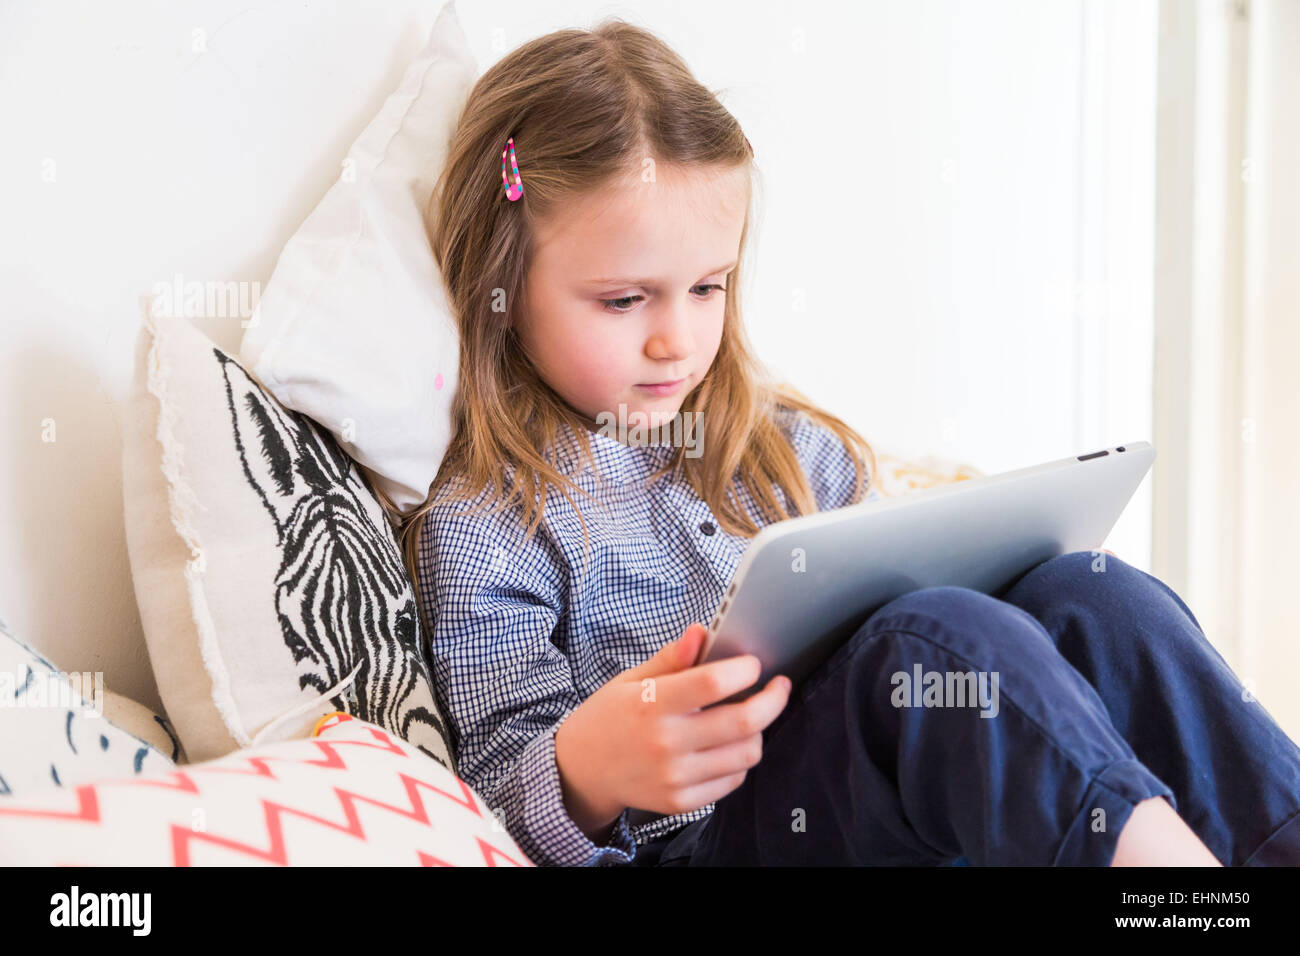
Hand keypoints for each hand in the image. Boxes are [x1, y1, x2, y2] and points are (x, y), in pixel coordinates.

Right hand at [554, 623, 791, 834]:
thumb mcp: (631, 680)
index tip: (753, 664)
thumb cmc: (609, 717)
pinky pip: (732, 780)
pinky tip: (730, 744)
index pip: (713, 683)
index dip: (744, 670)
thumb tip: (700, 632)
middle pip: (743, 722)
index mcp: (651, 704)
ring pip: (746, 753)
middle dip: (773, 700)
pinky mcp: (680, 802)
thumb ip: (670, 659)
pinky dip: (740, 759)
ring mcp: (674, 777)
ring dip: (759, 731)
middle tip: (778, 687)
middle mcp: (665, 743)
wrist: (582, 771)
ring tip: (751, 716)